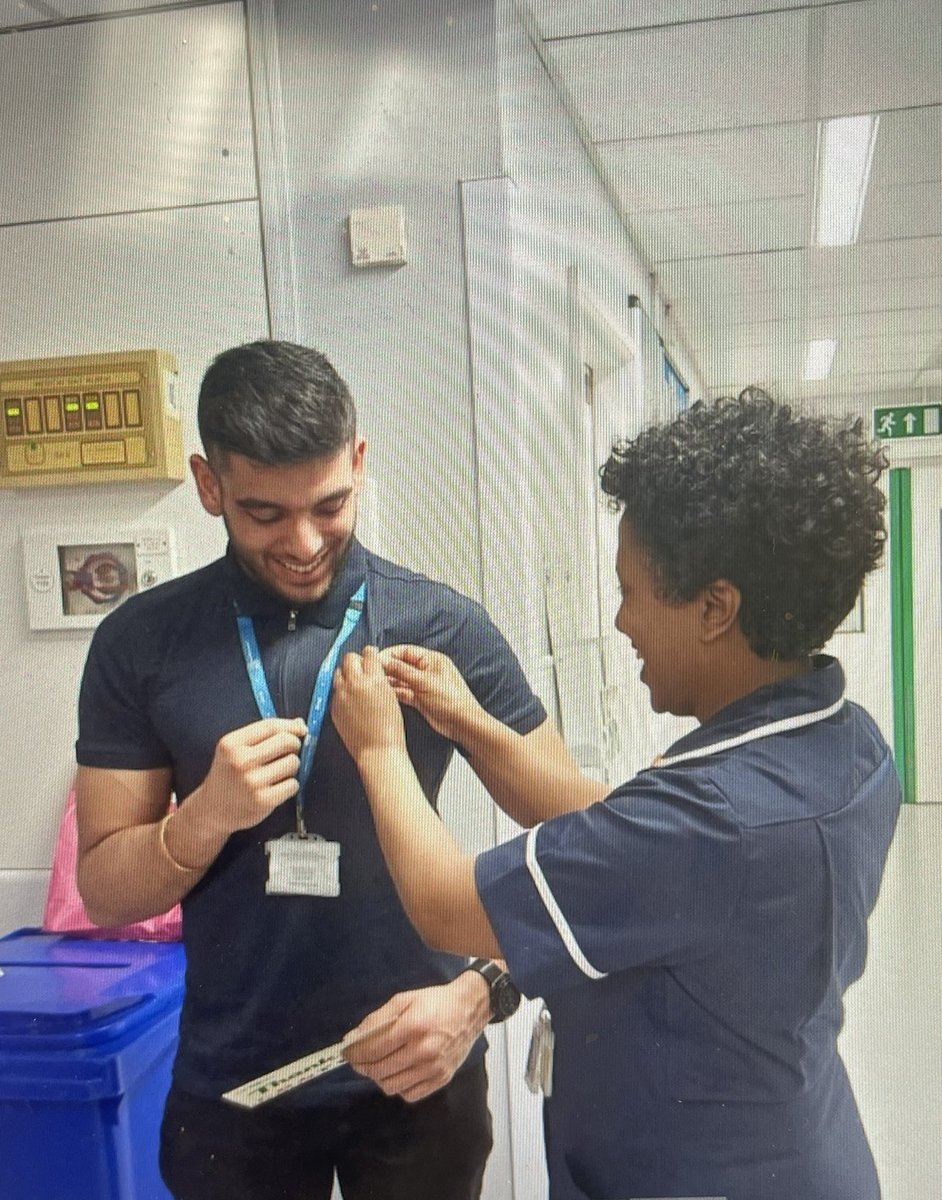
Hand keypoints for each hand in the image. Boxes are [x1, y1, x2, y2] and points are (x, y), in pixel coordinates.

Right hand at [195, 717, 306, 835]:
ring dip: (292, 766)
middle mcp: (241, 761)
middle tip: (289, 752)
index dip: (290, 726)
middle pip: (286, 741)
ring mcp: (253, 782)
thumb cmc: (227, 776)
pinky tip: (277, 788)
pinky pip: (293, 784)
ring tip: (278, 772)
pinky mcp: (264, 801)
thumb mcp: (234, 749)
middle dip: (294, 745)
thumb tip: (299, 723)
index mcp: (232, 744)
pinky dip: (290, 785)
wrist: (210, 810)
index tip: (300, 729)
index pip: (270, 726)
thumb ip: (264, 734)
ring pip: (293, 762)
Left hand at [332, 646, 405, 761]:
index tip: (371, 656)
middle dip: (356, 661)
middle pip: (349, 659)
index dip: (370, 654)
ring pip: (338, 673)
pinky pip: (335, 692)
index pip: (368, 653)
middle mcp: (355, 684)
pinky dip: (342, 691)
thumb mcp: (391, 696)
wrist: (378, 751)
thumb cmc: (390, 729)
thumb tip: (373, 671)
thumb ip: (380, 680)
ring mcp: (342, 696)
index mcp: (374, 679)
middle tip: (361, 668)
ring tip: (354, 684)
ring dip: (346, 674)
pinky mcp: (334, 708)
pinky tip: (351, 700)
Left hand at [342, 973, 489, 1102]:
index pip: (372, 1050)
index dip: (354, 1053)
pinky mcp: (441, 1079)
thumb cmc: (435, 1002)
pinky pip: (409, 1094)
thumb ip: (377, 1019)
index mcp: (413, 1027)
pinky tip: (398, 1072)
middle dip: (362, 1066)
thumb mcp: (404, 1000)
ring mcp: (433, 1068)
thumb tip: (353, 1038)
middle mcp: (424, 1051)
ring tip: (377, 1064)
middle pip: (379, 1070)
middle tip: (358, 1059)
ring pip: (391, 1086)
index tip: (347, 1052)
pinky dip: (398, 1086)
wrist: (469, 1010)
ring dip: (378, 1077)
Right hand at [379, 645, 480, 741]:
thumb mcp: (423, 681)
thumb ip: (401, 670)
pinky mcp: (420, 699)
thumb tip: (383, 660)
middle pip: (401, 665)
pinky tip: (383, 695)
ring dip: (389, 682)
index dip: (389, 654)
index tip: (374, 660)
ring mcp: (422, 685)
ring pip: (401, 680)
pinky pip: (403, 693)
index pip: (405, 651)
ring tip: (374, 686)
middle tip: (371, 674)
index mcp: (431, 660)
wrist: (462, 723)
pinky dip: (394, 693)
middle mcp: (426, 670)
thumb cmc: (450, 699)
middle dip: (387, 668)